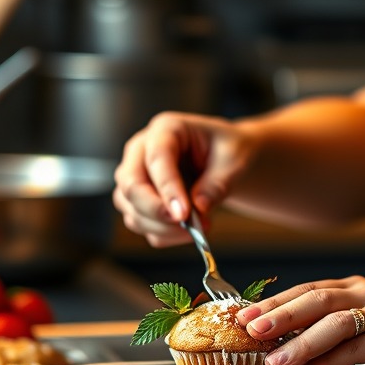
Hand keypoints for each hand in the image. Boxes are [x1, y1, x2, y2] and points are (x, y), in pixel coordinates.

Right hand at [112, 111, 256, 246]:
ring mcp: (136, 176)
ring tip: (200, 227)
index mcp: (166, 129)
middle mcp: (142, 151)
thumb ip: (218, 182)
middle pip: (131, 184)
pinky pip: (141, 224)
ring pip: (131, 209)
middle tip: (186, 226)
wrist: (226, 161)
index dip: (168, 187)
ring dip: (163, 228)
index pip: (157, 157)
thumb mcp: (234, 159)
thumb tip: (199, 206)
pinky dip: (163, 235)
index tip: (184, 214)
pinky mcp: (137, 200)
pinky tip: (189, 232)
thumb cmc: (228, 151)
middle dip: (156, 211)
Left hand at [237, 276, 364, 364]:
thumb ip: (337, 340)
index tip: (241, 314)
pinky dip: (327, 360)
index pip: (307, 290)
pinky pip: (358, 347)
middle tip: (245, 328)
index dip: (272, 302)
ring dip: (297, 339)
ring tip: (268, 356)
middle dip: (276, 313)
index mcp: (360, 291)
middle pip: (314, 297)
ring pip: (332, 321)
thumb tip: (291, 355)